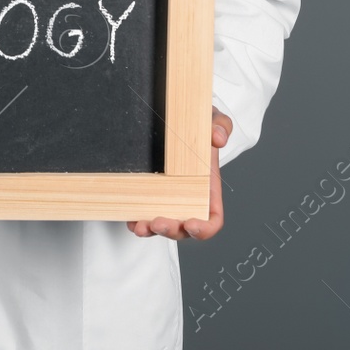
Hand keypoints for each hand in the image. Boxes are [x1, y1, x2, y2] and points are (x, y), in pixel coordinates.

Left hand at [128, 106, 230, 240]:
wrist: (178, 118)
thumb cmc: (199, 125)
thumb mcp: (212, 119)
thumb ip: (221, 125)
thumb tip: (218, 138)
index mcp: (208, 190)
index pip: (211, 219)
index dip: (204, 229)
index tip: (191, 224)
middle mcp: (188, 199)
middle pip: (183, 228)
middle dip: (171, 231)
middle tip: (158, 223)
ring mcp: (167, 199)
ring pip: (161, 225)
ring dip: (150, 230)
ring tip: (139, 226)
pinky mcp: (149, 194)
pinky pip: (142, 213)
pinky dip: (135, 219)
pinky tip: (129, 218)